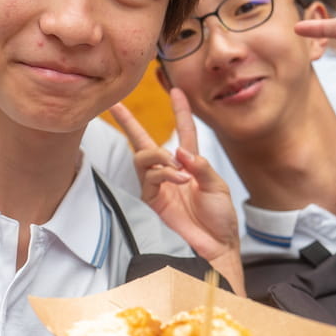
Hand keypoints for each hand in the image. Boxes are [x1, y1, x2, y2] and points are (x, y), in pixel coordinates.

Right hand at [109, 88, 239, 265]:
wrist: (216, 245)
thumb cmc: (220, 217)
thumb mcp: (217, 186)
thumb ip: (201, 166)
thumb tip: (179, 151)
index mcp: (191, 163)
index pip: (183, 130)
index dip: (180, 110)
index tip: (176, 90)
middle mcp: (171, 170)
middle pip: (144, 140)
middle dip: (129, 122)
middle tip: (115, 105)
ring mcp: (159, 185)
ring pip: (143, 157)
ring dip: (158, 156)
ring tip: (176, 165)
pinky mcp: (152, 200)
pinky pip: (150, 178)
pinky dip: (164, 173)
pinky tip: (179, 177)